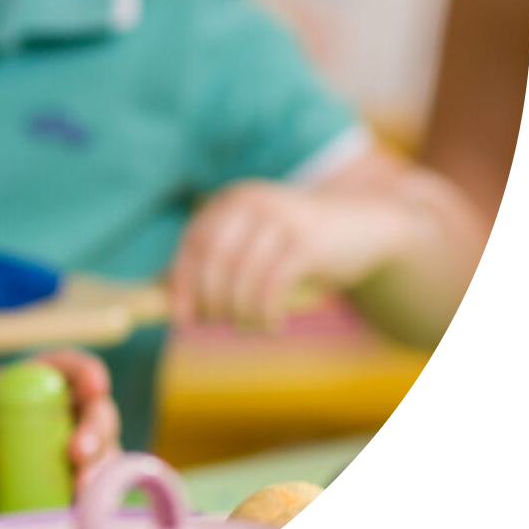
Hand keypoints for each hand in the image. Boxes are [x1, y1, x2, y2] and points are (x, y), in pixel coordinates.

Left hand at [0, 350, 120, 521]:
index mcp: (22, 386)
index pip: (64, 368)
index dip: (85, 372)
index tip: (94, 386)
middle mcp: (52, 420)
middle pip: (94, 415)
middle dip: (96, 432)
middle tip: (79, 456)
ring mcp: (58, 462)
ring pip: (100, 461)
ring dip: (98, 476)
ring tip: (79, 497)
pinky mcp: (57, 500)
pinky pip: (85, 503)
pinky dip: (86, 512)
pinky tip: (74, 524)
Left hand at [167, 179, 412, 330]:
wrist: (364, 225)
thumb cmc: (296, 242)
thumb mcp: (253, 243)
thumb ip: (215, 262)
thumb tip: (164, 293)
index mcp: (231, 201)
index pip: (194, 242)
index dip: (182, 283)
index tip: (180, 318)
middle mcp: (251, 202)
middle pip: (213, 258)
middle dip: (209, 298)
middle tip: (213, 324)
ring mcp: (280, 218)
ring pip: (243, 275)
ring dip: (239, 311)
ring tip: (246, 327)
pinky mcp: (306, 241)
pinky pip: (272, 285)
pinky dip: (265, 312)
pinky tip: (271, 324)